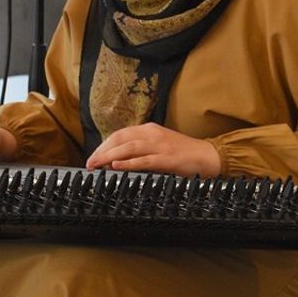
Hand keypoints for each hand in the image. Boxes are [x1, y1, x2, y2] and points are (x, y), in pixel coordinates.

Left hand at [85, 122, 219, 177]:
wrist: (207, 156)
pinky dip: (128, 163)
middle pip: (121, 138)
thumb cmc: (183, 153)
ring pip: (129, 147)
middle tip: (89, 163)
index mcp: (150, 130)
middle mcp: (153, 134)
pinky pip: (144, 160)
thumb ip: (140, 149)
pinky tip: (116, 166)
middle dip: (102, 151)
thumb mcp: (159, 145)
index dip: (104, 145)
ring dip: (109, 156)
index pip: (120, 134)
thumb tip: (117, 159)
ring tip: (97, 165)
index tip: (93, 156)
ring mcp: (160, 146)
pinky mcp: (167, 159)